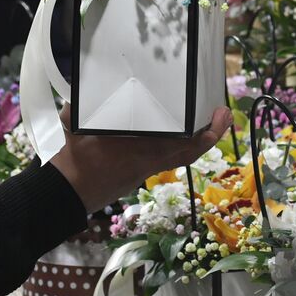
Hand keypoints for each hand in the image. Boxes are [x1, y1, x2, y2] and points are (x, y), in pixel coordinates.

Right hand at [50, 106, 231, 212]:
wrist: (71, 191)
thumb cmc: (75, 160)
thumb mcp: (73, 132)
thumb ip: (73, 114)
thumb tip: (70, 103)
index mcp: (138, 152)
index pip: (178, 146)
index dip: (203, 135)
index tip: (217, 117)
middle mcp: (148, 161)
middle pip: (189, 152)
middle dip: (211, 134)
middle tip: (225, 114)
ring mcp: (147, 168)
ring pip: (183, 156)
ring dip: (202, 139)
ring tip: (216, 119)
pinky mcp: (143, 170)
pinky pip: (173, 158)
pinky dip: (187, 144)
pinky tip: (191, 130)